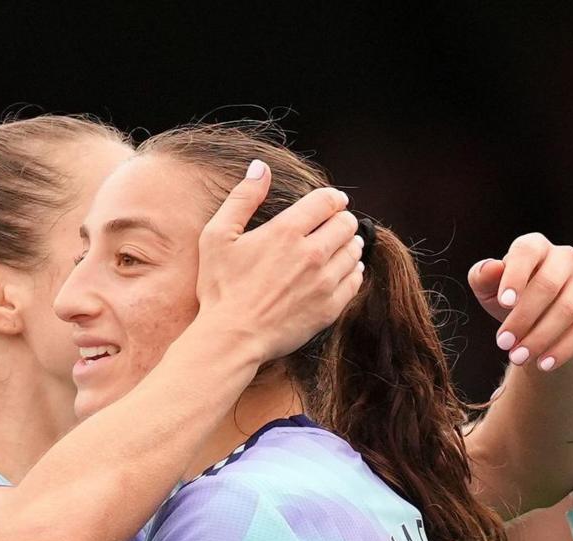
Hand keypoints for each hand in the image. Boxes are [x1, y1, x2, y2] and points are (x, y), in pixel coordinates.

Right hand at [195, 160, 365, 364]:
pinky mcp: (330, 307)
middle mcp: (312, 253)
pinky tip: (340, 272)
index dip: (332, 198)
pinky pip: (355, 281)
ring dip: (348, 245)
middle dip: (341, 220)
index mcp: (287, 231)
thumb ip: (242, 198)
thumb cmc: (220, 288)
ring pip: (354, 251)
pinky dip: (352, 272)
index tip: (331, 203)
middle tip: (333, 226)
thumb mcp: (217, 236)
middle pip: (347, 223)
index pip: (328, 201)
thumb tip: (260, 168)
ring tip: (336, 249)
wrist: (231, 339)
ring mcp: (324, 282)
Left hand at [467, 233, 572, 371]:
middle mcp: (565, 258)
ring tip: (518, 358)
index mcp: (535, 246)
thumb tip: (491, 269)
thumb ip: (482, 277)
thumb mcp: (487, 290)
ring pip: (569, 308)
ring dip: (541, 337)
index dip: (516, 276)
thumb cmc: (508, 299)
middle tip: (503, 343)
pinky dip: (564, 348)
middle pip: (549, 284)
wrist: (536, 322)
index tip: (504, 303)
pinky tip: (544, 364)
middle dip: (524, 317)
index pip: (527, 252)